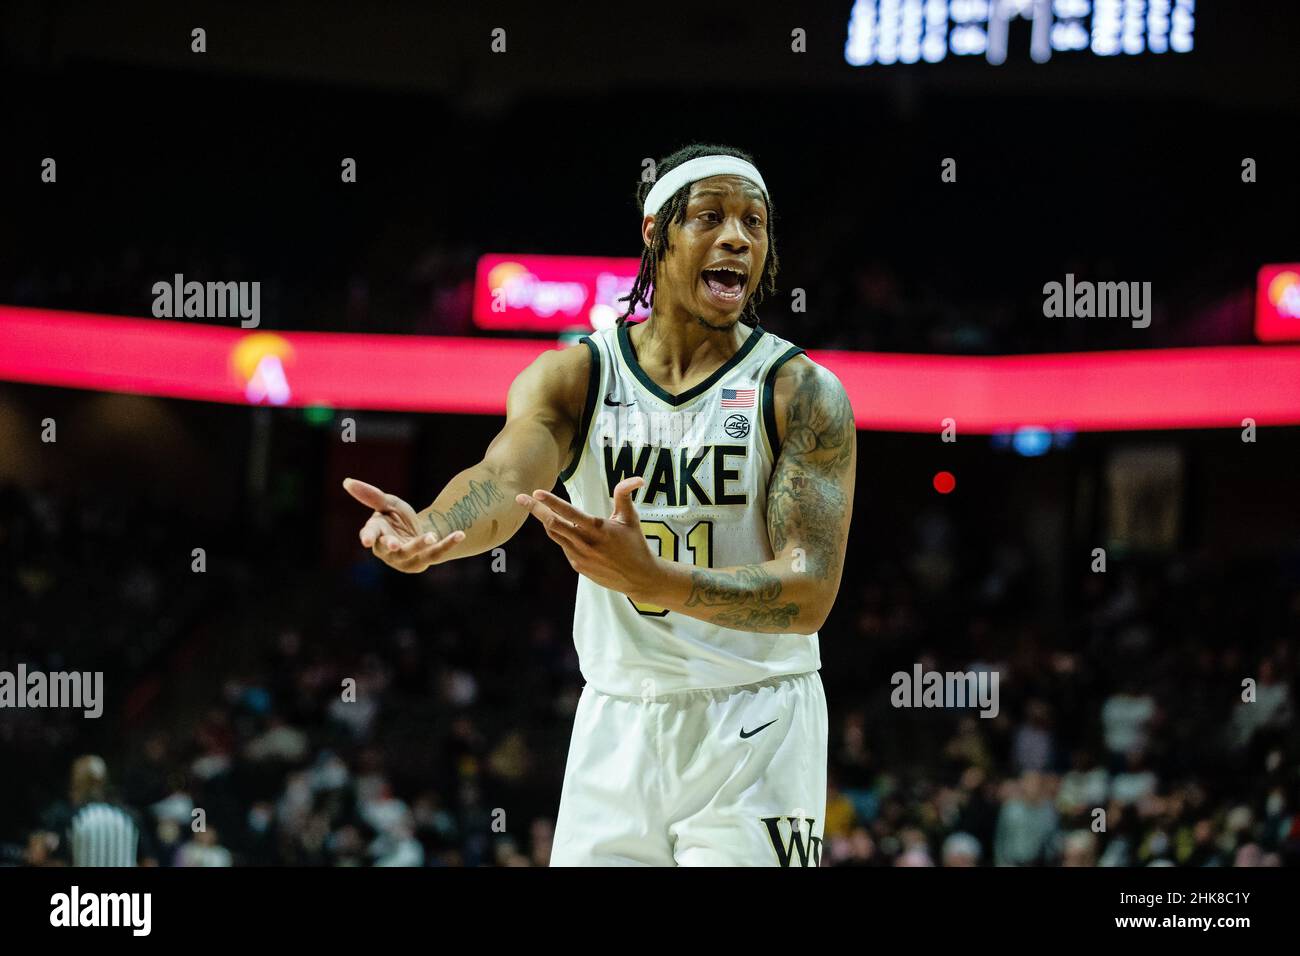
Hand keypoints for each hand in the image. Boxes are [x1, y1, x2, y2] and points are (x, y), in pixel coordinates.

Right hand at [343, 477, 463, 572]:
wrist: (417, 532)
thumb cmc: (397, 519)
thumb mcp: (387, 504)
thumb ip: (371, 495)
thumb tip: (347, 481)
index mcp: (376, 535)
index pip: (370, 534)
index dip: (367, 537)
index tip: (366, 540)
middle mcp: (389, 551)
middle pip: (391, 549)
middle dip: (394, 546)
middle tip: (395, 544)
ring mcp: (406, 559)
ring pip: (415, 553)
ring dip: (422, 544)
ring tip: (431, 535)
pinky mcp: (424, 561)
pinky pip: (437, 553)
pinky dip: (448, 543)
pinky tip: (460, 534)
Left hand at [517, 477, 661, 599]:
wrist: (639, 577)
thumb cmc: (636, 544)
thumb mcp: (631, 518)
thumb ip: (625, 496)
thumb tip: (637, 479)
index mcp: (597, 528)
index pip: (569, 512)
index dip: (550, 502)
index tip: (535, 493)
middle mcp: (585, 543)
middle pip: (552, 524)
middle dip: (535, 510)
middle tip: (520, 498)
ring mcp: (580, 556)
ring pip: (555, 535)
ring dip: (546, 521)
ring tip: (539, 509)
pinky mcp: (578, 566)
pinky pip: (564, 547)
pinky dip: (562, 536)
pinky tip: (567, 531)